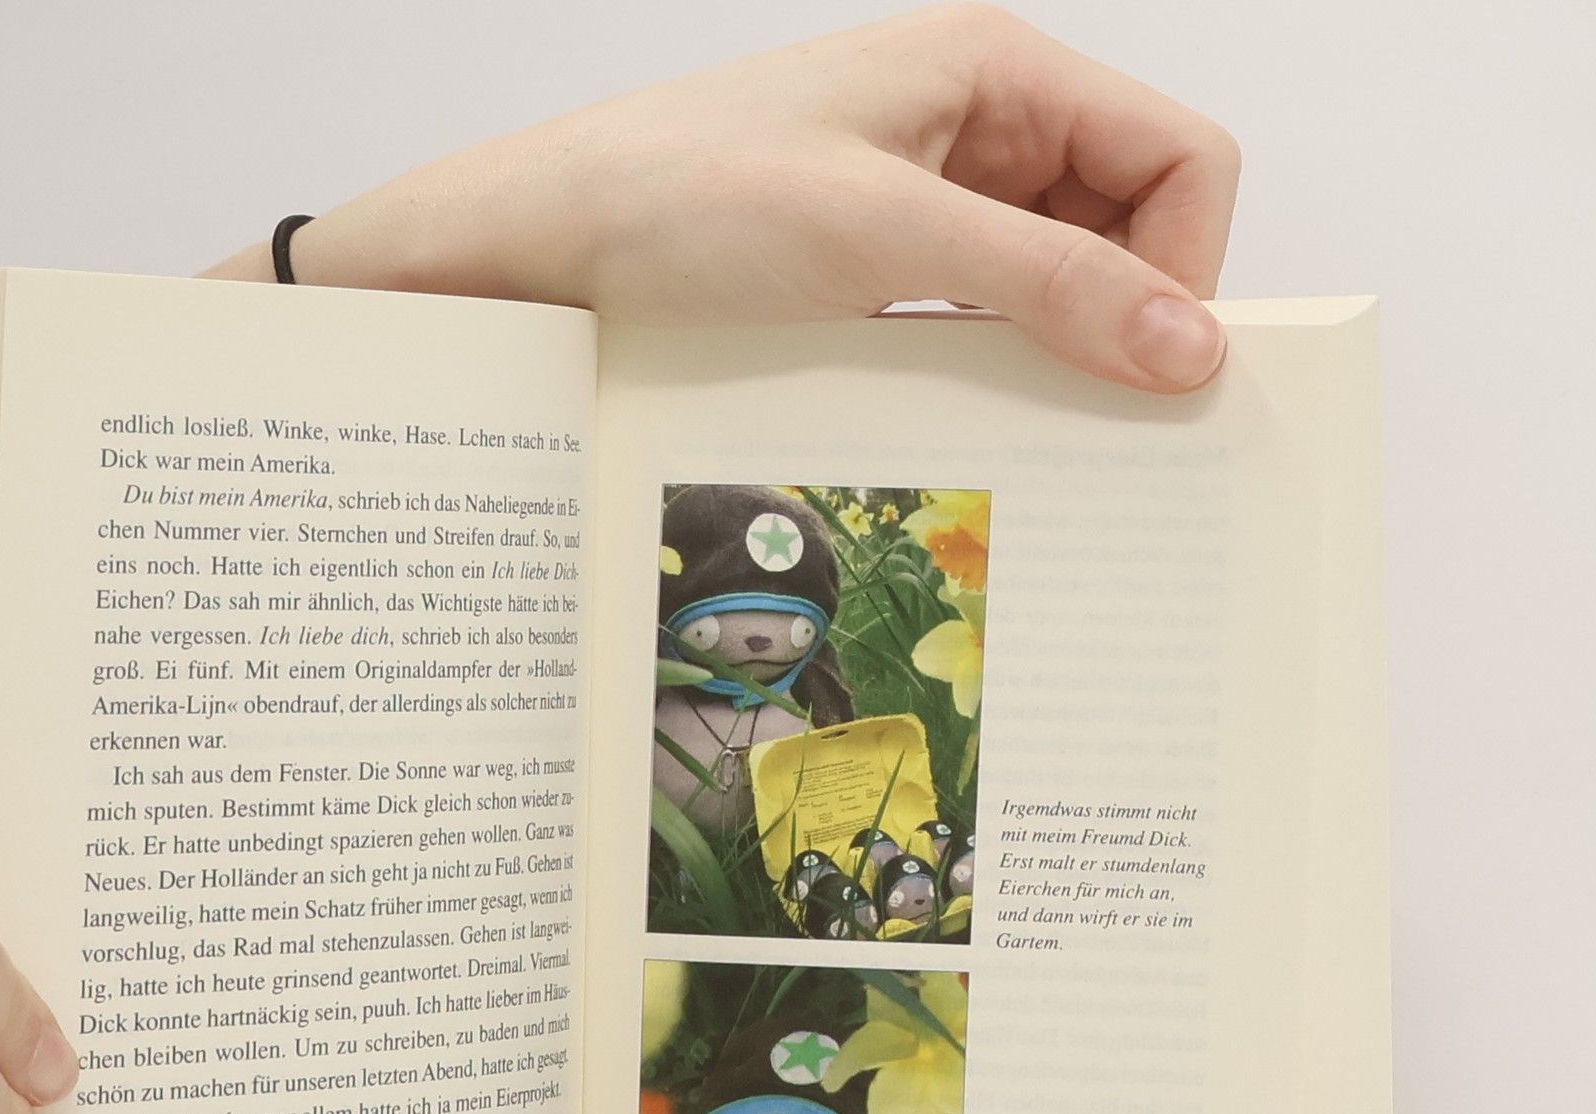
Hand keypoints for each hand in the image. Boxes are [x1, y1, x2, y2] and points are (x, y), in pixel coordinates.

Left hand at [219, 5, 1239, 392]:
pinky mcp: (881, 278)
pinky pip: (981, 327)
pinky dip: (990, 376)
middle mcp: (980, 131)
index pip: (1180, 160)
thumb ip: (1044, 283)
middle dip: (1122, 323)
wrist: (539, 248)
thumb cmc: (682, 197)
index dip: (1184, 266)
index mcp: (1001, 70)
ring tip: (1011, 426)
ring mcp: (930, 208)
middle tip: (1093, 426)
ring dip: (1052, 360)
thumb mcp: (880, 233)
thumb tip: (1191, 347)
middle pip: (1129, 231)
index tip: (1144, 370)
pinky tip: (957, 420)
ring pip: (1056, 290)